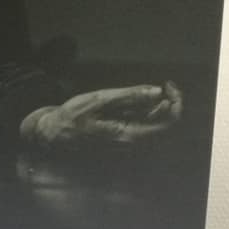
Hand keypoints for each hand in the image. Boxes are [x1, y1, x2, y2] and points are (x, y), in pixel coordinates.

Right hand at [20, 81, 182, 150]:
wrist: (54, 135)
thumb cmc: (72, 117)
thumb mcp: (99, 100)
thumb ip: (129, 96)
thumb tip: (157, 91)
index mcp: (130, 136)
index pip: (168, 123)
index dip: (175, 102)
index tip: (167, 85)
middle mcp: (134, 144)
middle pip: (166, 125)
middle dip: (169, 102)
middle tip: (165, 85)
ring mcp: (130, 142)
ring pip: (157, 125)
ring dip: (159, 107)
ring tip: (150, 91)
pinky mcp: (125, 139)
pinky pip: (146, 126)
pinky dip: (149, 112)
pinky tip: (139, 101)